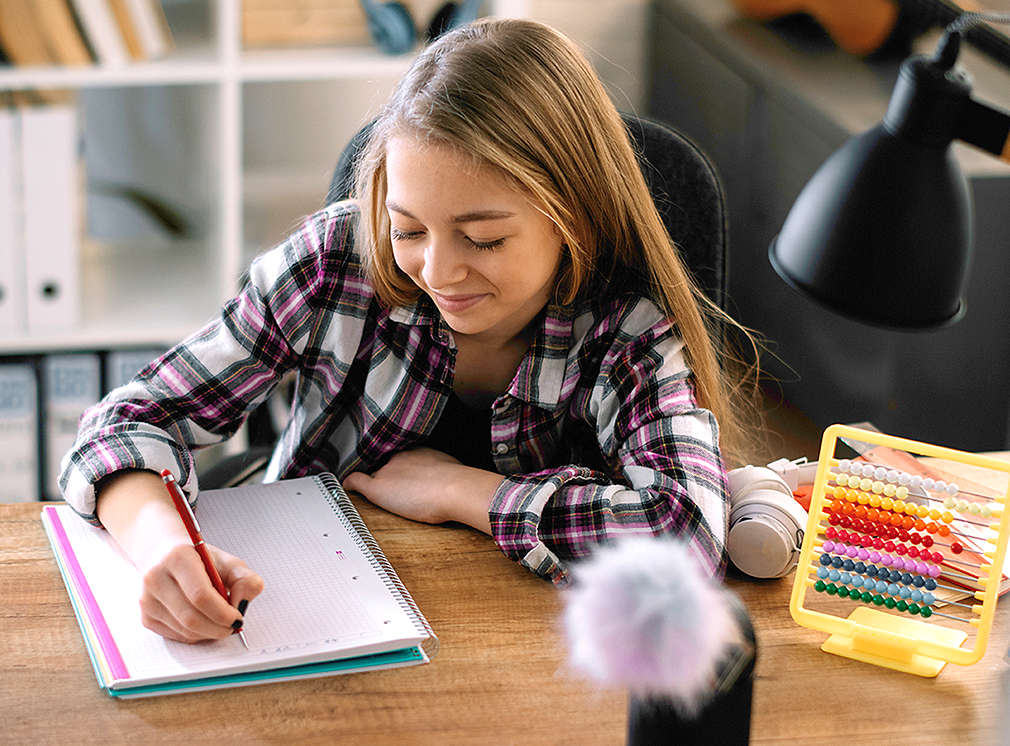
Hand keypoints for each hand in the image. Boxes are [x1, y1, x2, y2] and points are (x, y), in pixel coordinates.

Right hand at [96, 469, 263, 642]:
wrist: (163, 553)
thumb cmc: (197, 558)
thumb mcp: (226, 561)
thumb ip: (244, 579)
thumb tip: (242, 603)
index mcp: (177, 557)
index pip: (200, 595)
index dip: (223, 612)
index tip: (237, 616)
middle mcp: (156, 578)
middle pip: (192, 618)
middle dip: (218, 627)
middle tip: (233, 625)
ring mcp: (147, 599)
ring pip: (185, 630)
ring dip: (209, 632)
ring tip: (220, 621)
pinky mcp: (145, 616)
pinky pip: (176, 636)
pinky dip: (196, 635)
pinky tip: (204, 621)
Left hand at [343, 448, 503, 532]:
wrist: (455, 488)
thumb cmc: (460, 484)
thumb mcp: (454, 470)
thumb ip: (447, 473)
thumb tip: (458, 482)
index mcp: (420, 451)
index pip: (403, 458)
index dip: (402, 469)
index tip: (404, 478)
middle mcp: (401, 456)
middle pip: (387, 466)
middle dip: (387, 475)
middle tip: (392, 487)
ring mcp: (388, 470)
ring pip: (375, 475)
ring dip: (374, 482)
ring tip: (374, 493)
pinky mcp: (378, 486)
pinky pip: (357, 481)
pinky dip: (350, 483)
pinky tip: (346, 486)